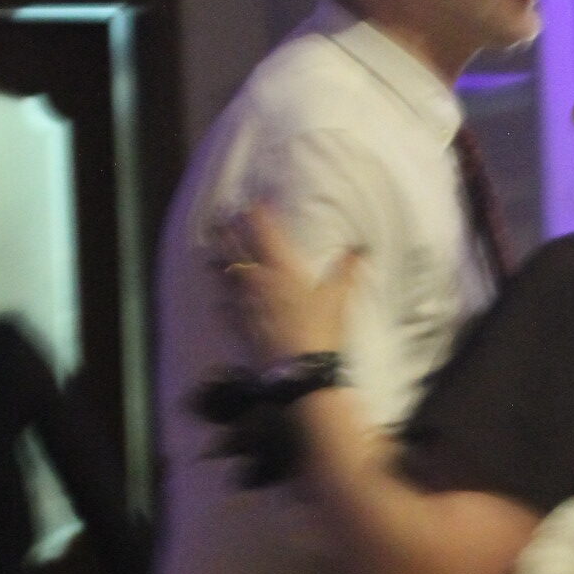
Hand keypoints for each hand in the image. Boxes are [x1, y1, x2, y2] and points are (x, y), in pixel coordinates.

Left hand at [214, 204, 360, 365]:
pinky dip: (221, 301)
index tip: (253, 202)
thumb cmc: (321, 329)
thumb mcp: (338, 298)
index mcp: (282, 267)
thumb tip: (360, 248)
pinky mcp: (239, 325)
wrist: (301, 370)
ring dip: (218, 263)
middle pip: (235, 248)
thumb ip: (346, 270)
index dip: (256, 213)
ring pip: (224, 275)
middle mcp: (258, 280)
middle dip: (227, 232)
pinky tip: (221, 301)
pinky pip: (224, 308)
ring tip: (214, 256)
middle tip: (221, 220)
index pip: (263, 231)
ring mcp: (244, 303)